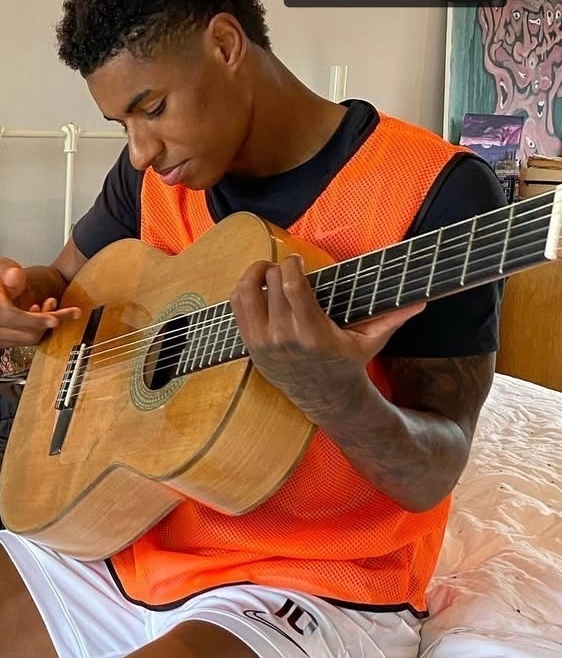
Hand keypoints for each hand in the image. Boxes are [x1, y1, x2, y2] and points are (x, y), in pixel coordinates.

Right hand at [0, 256, 80, 346]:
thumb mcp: (2, 264)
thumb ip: (10, 270)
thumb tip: (14, 277)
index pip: (11, 316)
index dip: (35, 320)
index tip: (54, 318)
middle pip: (24, 333)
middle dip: (46, 323)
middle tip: (62, 308)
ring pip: (27, 339)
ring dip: (44, 327)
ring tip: (50, 307)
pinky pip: (24, 342)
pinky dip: (37, 331)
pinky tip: (39, 316)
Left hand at [229, 254, 424, 419]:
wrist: (323, 397)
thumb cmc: (347, 363)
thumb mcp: (371, 342)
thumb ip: (392, 318)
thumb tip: (422, 301)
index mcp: (312, 334)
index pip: (291, 287)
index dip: (290, 265)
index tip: (298, 260)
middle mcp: (283, 338)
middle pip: (268, 286)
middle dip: (275, 267)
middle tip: (285, 265)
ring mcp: (263, 344)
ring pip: (244, 295)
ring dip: (252, 275)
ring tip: (265, 269)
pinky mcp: (250, 346)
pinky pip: (236, 310)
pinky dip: (242, 291)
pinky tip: (256, 285)